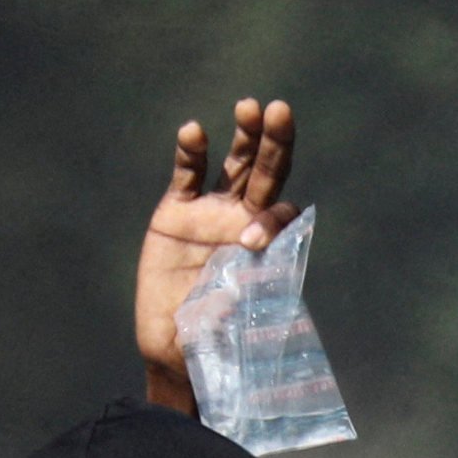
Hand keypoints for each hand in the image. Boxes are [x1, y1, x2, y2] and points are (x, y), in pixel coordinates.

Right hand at [136, 99, 299, 400]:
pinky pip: (188, 174)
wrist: (177, 350)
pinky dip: (191, 153)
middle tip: (281, 112)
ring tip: (249, 107)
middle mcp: (243, 223)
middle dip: (275, 144)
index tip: (252, 242)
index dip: (270, 220)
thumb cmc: (215, 345)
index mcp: (266, 250)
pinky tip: (194, 132)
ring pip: (235, 165)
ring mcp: (211, 214)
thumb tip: (242, 273)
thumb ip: (239, 301)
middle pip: (266, 174)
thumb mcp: (232, 327)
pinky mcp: (177, 212)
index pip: (279, 216)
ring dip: (244, 137)